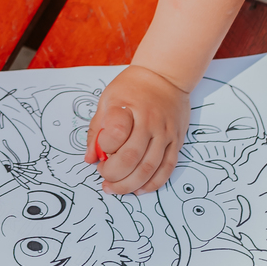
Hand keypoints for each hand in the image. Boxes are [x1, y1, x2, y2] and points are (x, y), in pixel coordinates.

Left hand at [86, 65, 189, 195]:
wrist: (166, 76)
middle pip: (131, 158)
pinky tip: (139, 189)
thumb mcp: (107, 99)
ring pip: (149, 168)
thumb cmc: (132, 88)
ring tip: (116, 188)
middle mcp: (149, 121)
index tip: (100, 150)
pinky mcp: (176, 141)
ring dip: (130, 185)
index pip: (115, 134)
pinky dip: (152, 184)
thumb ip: (97, 129)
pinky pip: (166, 169)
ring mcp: (165, 133)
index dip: (104, 147)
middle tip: (104, 176)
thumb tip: (90, 158)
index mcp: (128, 107)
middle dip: (113, 175)